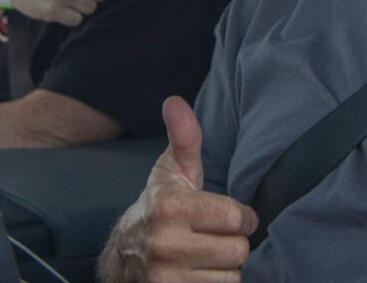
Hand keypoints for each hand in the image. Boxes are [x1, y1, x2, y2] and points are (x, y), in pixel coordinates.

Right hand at [99, 96, 257, 281]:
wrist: (126, 254)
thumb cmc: (161, 205)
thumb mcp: (172, 170)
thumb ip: (184, 137)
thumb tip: (175, 102)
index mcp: (170, 207)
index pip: (235, 218)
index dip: (240, 217)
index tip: (230, 216)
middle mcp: (167, 244)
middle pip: (238, 251)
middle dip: (233, 243)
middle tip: (215, 236)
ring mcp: (167, 277)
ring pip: (232, 277)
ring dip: (226, 267)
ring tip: (206, 255)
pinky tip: (201, 272)